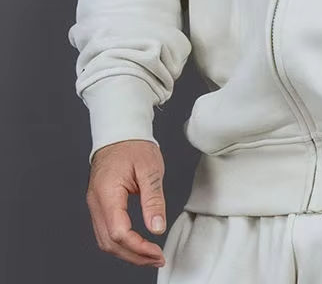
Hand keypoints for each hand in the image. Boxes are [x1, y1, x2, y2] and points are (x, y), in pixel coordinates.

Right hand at [85, 139, 167, 267]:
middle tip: (157, 258)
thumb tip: (157, 228)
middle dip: (133, 256)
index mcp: (107, 193)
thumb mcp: (150, 169)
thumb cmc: (134, 146)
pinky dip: (121, 242)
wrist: (120, 132)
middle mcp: (96, 202)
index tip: (157, 252)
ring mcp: (95, 204)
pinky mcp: (100, 204)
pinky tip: (137, 243)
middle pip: (109, 242)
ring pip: (105, 240)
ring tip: (150, 255)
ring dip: (127, 252)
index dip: (138, 247)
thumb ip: (153, 199)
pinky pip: (106, 231)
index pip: (119, 232)